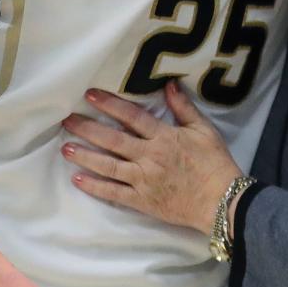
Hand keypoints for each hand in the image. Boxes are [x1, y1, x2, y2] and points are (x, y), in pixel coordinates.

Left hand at [61, 80, 239, 234]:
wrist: (221, 202)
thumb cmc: (215, 163)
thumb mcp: (204, 130)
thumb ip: (183, 108)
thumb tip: (169, 85)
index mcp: (164, 137)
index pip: (132, 116)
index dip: (110, 104)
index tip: (89, 95)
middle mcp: (149, 157)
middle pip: (112, 140)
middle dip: (87, 129)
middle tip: (66, 120)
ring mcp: (143, 180)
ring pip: (107, 166)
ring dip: (85, 156)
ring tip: (65, 148)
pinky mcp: (141, 201)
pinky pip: (113, 193)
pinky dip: (94, 187)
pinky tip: (78, 179)